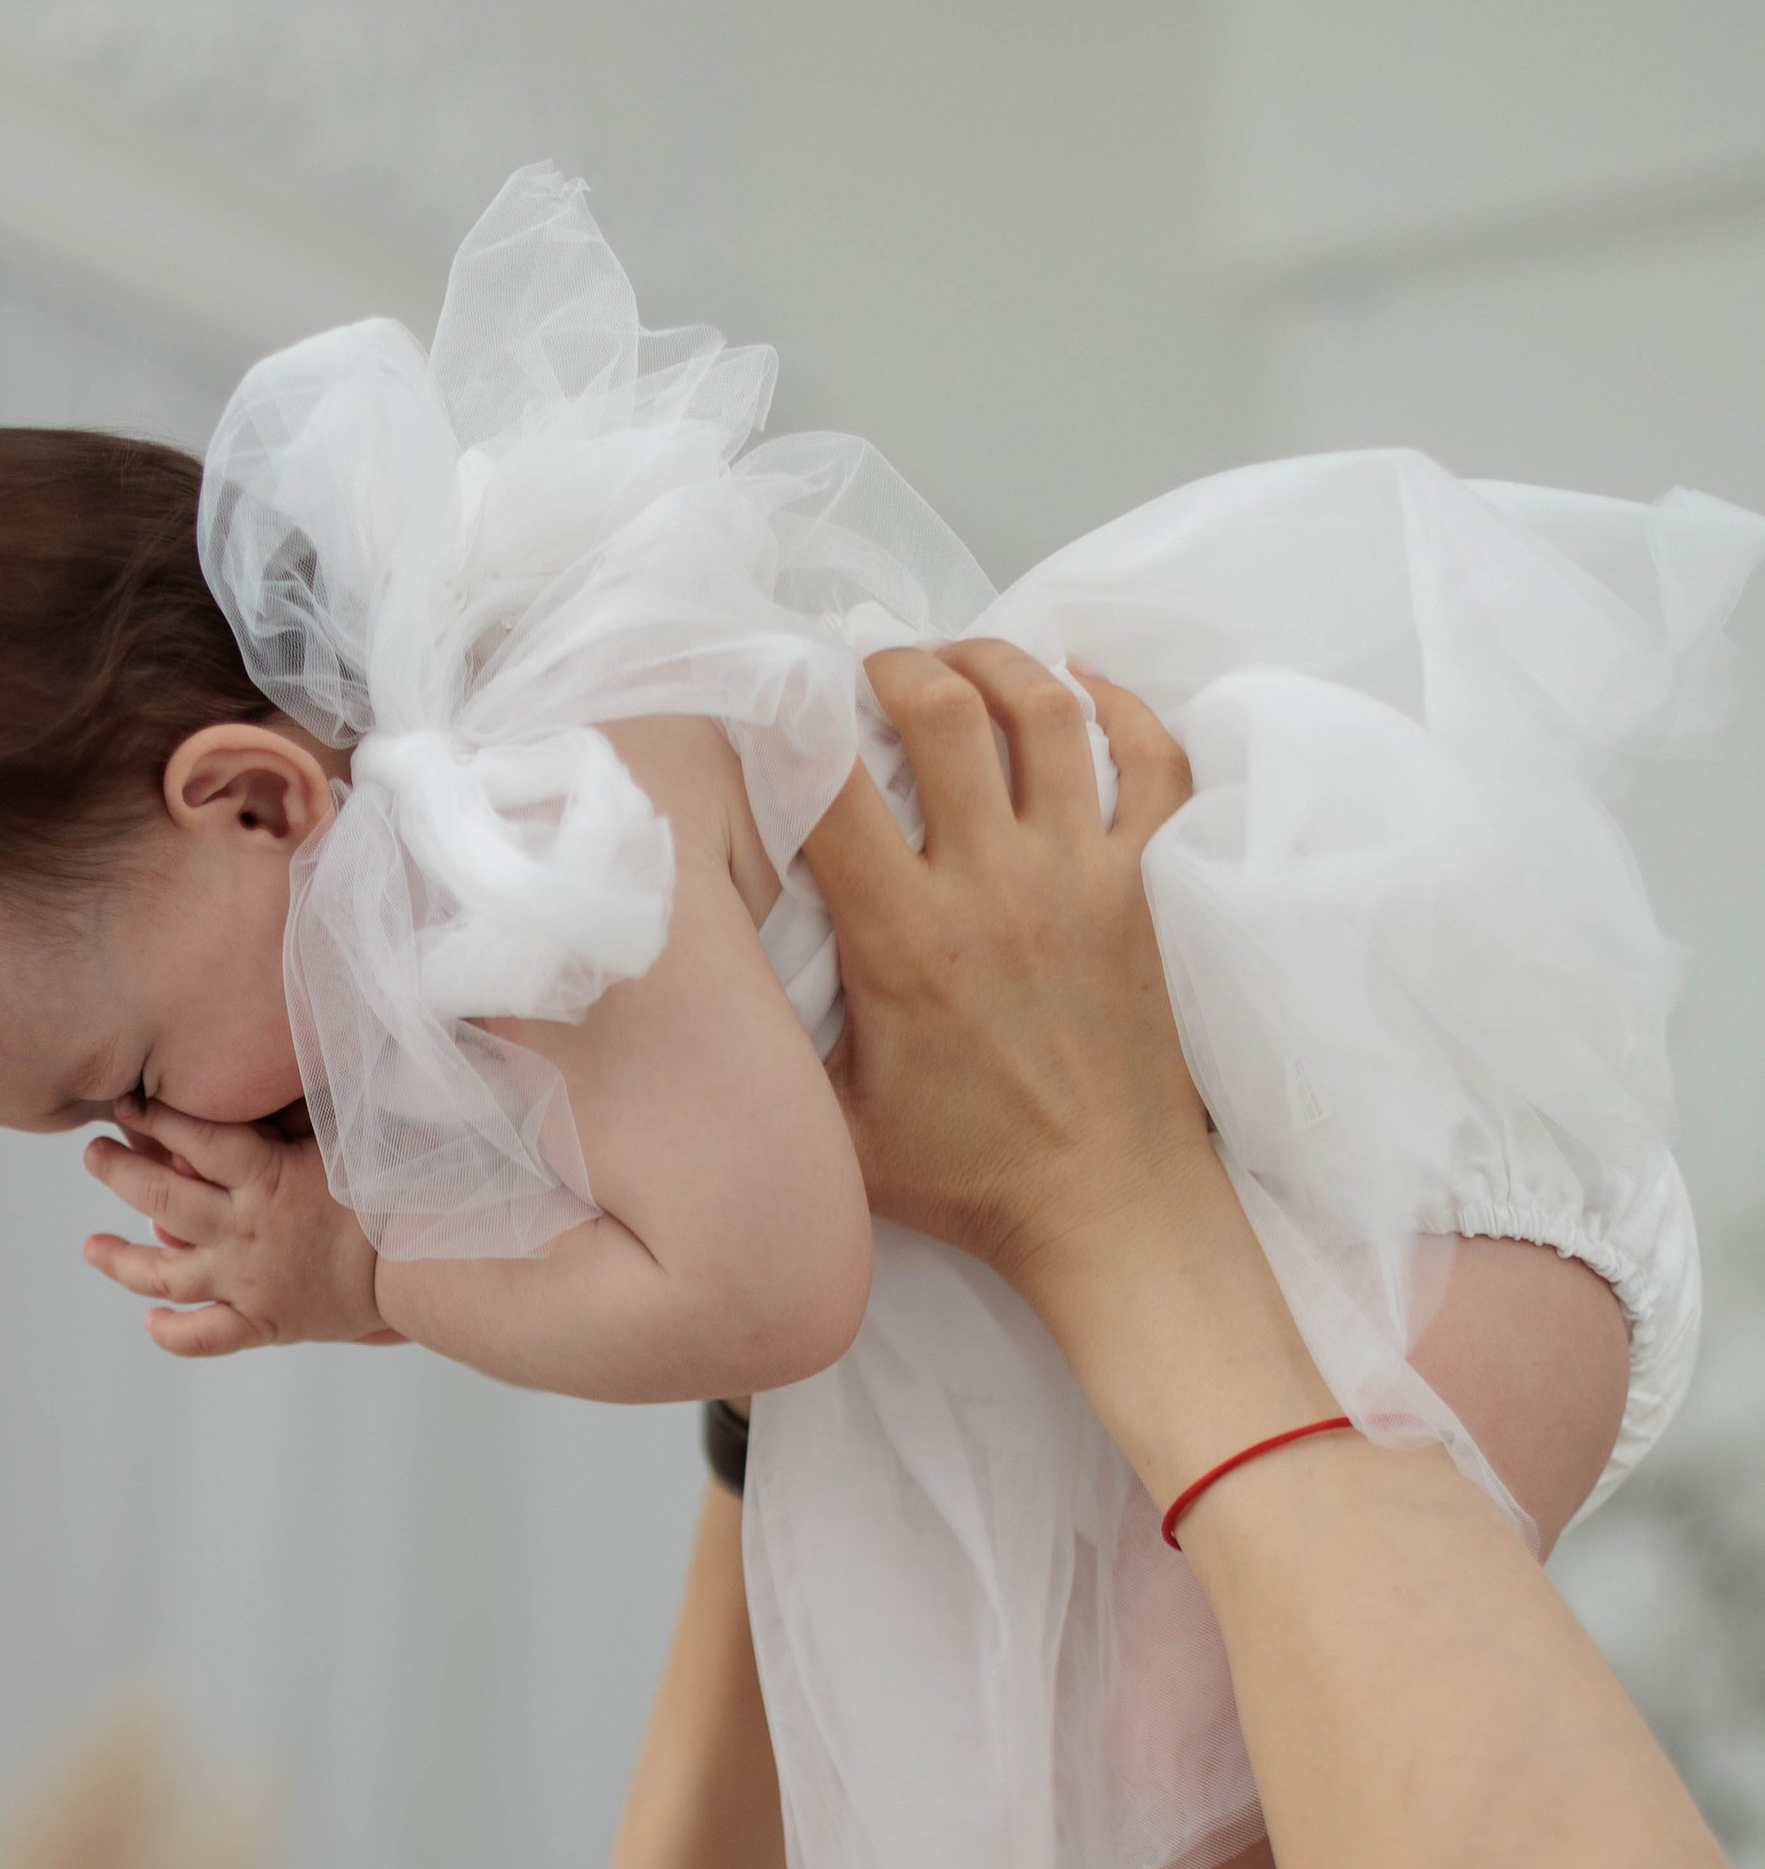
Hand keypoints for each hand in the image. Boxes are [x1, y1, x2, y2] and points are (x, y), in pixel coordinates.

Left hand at [81, 1101, 402, 1358]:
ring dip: (120, 1260)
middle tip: (92, 1154)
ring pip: (166, 1275)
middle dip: (119, 1174)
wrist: (426, 1261)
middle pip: (161, 1199)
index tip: (126, 1102)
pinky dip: (174, 1334)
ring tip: (89, 1247)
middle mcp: (242, 1231)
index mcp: (263, 1178)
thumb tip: (255, 1073)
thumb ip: (294, 1110)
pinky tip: (150, 1325)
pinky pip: (207, 1337)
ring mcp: (247, 1281)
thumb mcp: (343, 1134)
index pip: (192, 1140)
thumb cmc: (394, 1186)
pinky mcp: (264, 1323)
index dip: (154, 1118)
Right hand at [804, 642, 1201, 1307]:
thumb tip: (716, 984)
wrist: (1106, 1208)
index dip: (792, 725)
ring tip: (960, 660)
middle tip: (870, 664)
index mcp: (906, 938)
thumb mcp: (835, 1128)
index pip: (832, 786)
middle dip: (895, 663)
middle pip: (944, 709)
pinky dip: (1121, 708)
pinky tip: (1084, 691)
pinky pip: (1152, 762)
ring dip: (999, 660)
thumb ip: (775, 1050)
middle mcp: (996, 885)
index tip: (774, 709)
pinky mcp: (1147, 888)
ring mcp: (1083, 876)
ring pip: (1049, 710)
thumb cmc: (969, 1178)